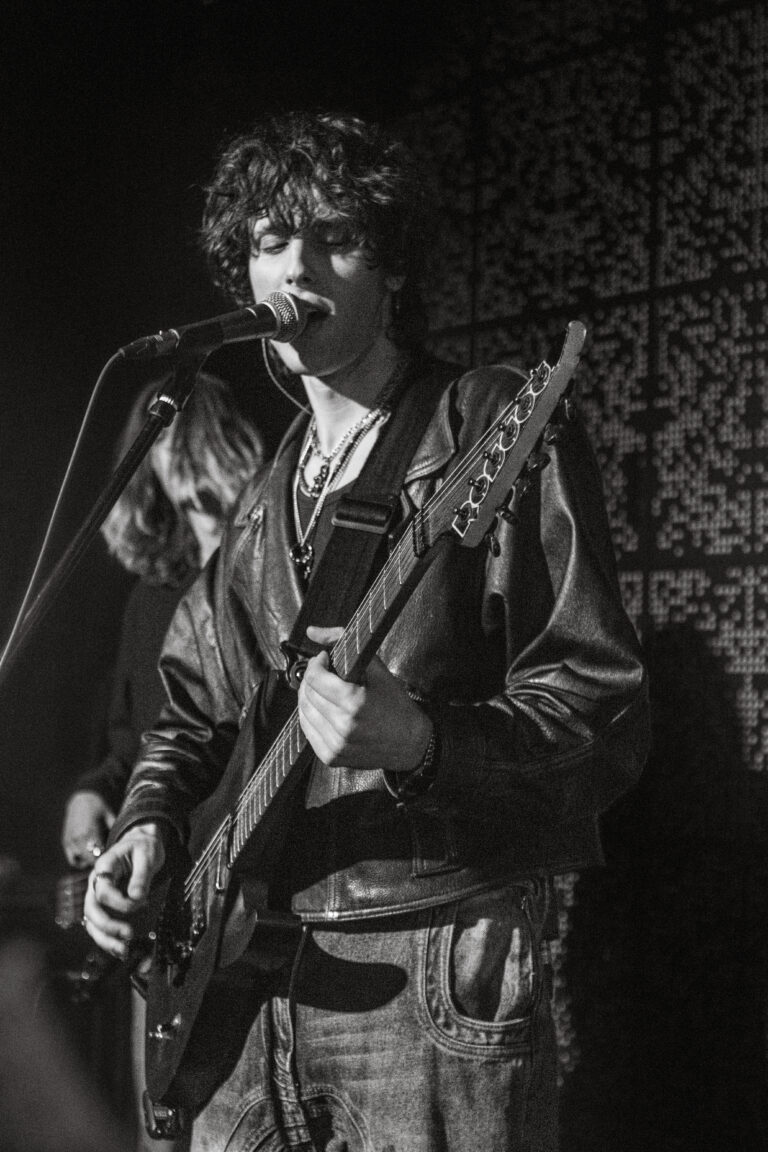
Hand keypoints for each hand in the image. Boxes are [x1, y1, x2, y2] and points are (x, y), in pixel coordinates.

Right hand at [61, 790, 114, 866]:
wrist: (81, 797)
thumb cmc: (98, 806)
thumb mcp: (109, 815)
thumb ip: (114, 830)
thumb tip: (121, 844)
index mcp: (89, 832)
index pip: (98, 855)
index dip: (106, 858)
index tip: (113, 857)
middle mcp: (77, 839)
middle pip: (89, 860)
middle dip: (99, 861)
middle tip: (108, 859)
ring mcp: (70, 841)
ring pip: (80, 862)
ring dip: (89, 862)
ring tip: (99, 857)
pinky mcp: (66, 842)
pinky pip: (72, 859)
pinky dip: (80, 861)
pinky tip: (89, 856)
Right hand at [82, 823, 165, 959]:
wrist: (141, 844)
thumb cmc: (144, 847)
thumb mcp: (147, 855)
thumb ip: (141, 875)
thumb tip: (136, 897)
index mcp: (104, 867)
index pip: (103, 891)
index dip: (120, 902)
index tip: (142, 903)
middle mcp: (95, 883)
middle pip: (91, 909)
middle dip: (108, 926)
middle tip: (129, 935)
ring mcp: (97, 895)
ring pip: (91, 922)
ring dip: (105, 939)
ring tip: (123, 951)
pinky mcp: (104, 906)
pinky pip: (99, 926)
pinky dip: (108, 940)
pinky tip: (121, 950)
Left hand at [298, 625, 432, 771]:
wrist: (410, 744)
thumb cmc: (396, 705)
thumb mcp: (377, 669)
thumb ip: (343, 642)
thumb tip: (312, 630)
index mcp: (354, 702)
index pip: (314, 677)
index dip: (316, 664)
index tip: (325, 659)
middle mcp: (343, 726)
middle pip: (307, 694)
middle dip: (312, 678)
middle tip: (324, 673)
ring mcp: (336, 745)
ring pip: (304, 712)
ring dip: (309, 696)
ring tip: (324, 690)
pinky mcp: (331, 757)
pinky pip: (307, 731)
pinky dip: (311, 716)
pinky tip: (324, 708)